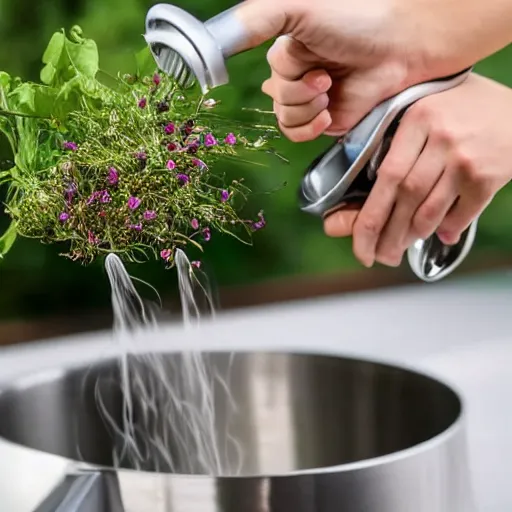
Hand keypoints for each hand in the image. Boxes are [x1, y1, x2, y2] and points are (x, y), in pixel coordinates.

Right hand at [231, 0, 511, 138]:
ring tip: (330, 89)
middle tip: (326, 74)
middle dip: (298, 89)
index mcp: (289, 51)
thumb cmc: (354, 19)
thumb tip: (216, 42)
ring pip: (284, 117)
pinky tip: (328, 113)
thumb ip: (255, 20)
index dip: (285, 72)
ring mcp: (313, 101)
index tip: (306, 58)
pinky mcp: (326, 121)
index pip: (267, 73)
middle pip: (274, 98)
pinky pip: (298, 134)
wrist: (398, 47)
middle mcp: (298, 76)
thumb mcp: (297, 8)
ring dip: (307, 106)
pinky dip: (309, 127)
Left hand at [323, 74, 511, 266]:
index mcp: (417, 119)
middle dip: (387, 235)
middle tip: (379, 256)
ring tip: (400, 248)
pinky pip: (461, 214)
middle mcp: (440, 138)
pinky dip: (448, 229)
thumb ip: (397, 145)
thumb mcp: (426, 110)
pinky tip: (441, 236)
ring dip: (413, 235)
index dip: (369, 216)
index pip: (386, 177)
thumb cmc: (465, 111)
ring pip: (429, 211)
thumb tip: (366, 190)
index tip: (360, 242)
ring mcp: (466, 158)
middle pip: (405, 198)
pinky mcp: (489, 175)